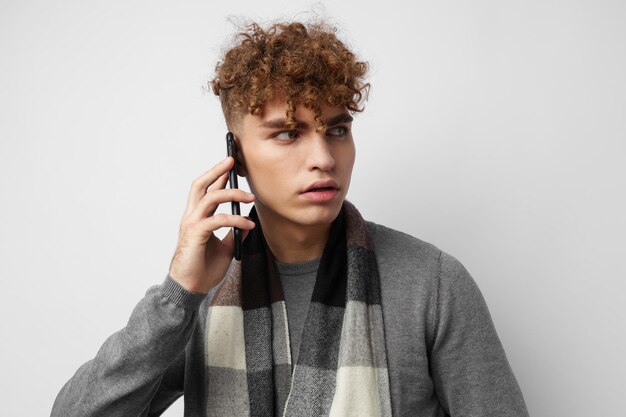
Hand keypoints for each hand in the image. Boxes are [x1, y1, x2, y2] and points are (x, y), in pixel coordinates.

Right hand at [168, 157, 254, 293]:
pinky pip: (218, 220)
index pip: (206, 189)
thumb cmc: (203, 268)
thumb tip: (248, 222)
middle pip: (200, 185)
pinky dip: (236, 220)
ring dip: (232, 194)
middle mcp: (191, 216)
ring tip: (250, 197)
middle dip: (217, 170)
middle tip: (232, 160)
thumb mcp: (225, 247)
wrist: (190, 288)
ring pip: (210, 197)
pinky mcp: (196, 234)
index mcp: (196, 217)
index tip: (231, 164)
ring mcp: (192, 224)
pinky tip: (249, 225)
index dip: (218, 175)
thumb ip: (234, 233)